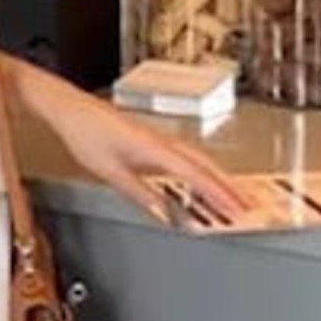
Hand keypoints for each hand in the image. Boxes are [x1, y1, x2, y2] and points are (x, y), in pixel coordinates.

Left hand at [50, 87, 245, 224]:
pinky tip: (198, 178)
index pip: (196, 176)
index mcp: (155, 149)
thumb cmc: (85, 133)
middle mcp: (161, 142)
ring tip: (233, 195)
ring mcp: (157, 139)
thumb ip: (139, 194)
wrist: (70, 109)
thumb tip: (162, 212)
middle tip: (249, 205)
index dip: (220, 195)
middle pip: (205, 166)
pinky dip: (200, 170)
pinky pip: (185, 156)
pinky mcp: (150, 139)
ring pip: (198, 159)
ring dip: (217, 178)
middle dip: (229, 187)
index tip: (238, 210)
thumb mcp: (109, 172)